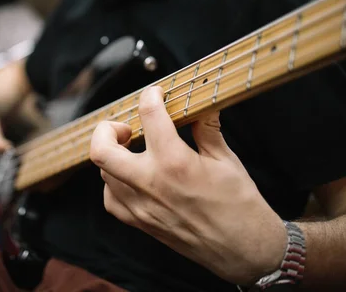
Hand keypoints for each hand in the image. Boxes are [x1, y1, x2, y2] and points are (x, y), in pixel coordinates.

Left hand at [90, 86, 285, 285]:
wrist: (244, 251)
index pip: (149, 116)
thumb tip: (201, 104)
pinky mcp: (139, 223)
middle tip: (125, 127)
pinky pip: (111, 198)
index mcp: (175, 163)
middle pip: (101, 150)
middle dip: (106, 129)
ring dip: (113, 154)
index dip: (150, 97)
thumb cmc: (240, 206)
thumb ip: (206, 129)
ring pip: (104, 172)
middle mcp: (151, 184)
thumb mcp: (226, 160)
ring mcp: (141, 207)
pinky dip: (115, 182)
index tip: (155, 94)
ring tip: (134, 149)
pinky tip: (132, 177)